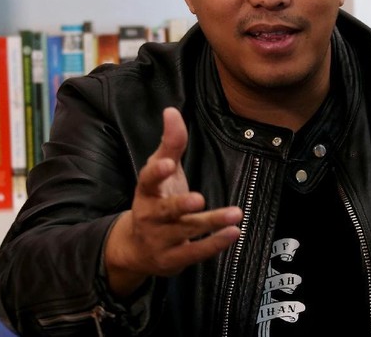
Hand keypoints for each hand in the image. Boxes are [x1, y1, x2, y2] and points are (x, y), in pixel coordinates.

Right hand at [105, 107, 242, 296]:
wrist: (136, 248)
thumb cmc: (155, 199)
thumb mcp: (160, 170)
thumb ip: (170, 143)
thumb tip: (171, 111)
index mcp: (145, 192)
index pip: (147, 180)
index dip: (157, 172)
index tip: (167, 163)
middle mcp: (150, 216)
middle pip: (166, 211)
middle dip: (180, 205)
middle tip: (199, 199)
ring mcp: (161, 240)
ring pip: (186, 232)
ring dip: (211, 223)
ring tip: (235, 214)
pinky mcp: (174, 259)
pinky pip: (195, 252)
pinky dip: (214, 244)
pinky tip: (233, 233)